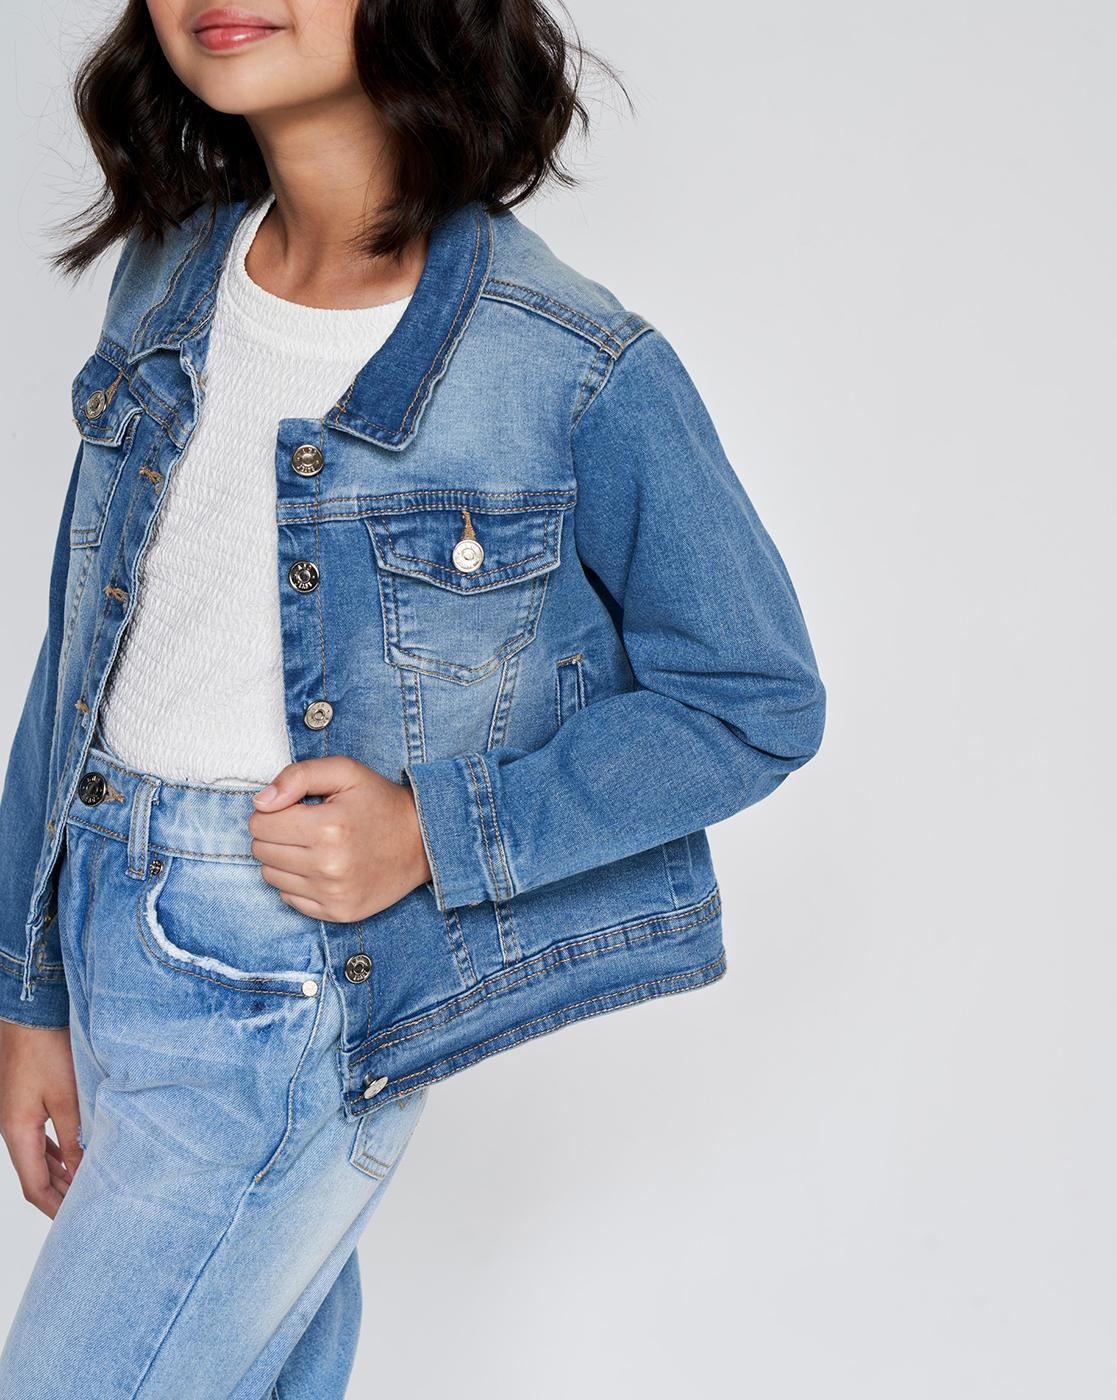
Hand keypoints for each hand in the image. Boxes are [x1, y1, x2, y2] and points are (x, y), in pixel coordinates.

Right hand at [0, 1021, 82, 1218]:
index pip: (35, 1187)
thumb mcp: (66, 1097)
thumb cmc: (46, 1050)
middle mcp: (14, 1129)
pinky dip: (59, 1154)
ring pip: (39, 1158)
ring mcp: (19, 1117)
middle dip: (59, 1196)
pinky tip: (74, 1156)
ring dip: (61, 1175)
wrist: (30, 1014)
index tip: (78, 1224)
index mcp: (17, 1134)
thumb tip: (84, 1174)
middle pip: (36, 1176)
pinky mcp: (28, 1103)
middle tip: (87, 1211)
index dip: (56, 1208)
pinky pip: (42, 1139)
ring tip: (85, 1190)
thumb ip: (76, 1137)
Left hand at [248, 756, 431, 922]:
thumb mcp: (344, 772)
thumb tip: (260, 802)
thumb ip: (297, 776)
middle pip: (261, 851)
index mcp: (329, 827)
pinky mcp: (338, 913)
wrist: (423, 841)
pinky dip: (297, 883)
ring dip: (284, 859)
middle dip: (276, 834)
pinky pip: (288, 899)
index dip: (272, 811)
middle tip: (304, 826)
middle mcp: (330, 865)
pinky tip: (320, 868)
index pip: (260, 823)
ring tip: (313, 846)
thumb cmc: (379, 802)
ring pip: (271, 876)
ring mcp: (334, 894)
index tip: (295, 808)